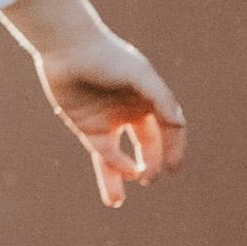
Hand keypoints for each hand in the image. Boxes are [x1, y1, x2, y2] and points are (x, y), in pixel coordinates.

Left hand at [35, 31, 187, 208]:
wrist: (67, 48)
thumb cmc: (106, 57)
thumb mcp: (139, 75)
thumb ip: (161, 99)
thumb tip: (180, 124)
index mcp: (149, 98)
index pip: (169, 130)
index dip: (174, 149)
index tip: (173, 168)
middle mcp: (132, 111)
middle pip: (149, 145)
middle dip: (153, 164)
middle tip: (151, 179)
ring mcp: (109, 121)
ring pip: (123, 157)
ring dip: (128, 176)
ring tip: (124, 197)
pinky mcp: (87, 127)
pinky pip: (104, 155)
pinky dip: (112, 170)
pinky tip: (121, 176)